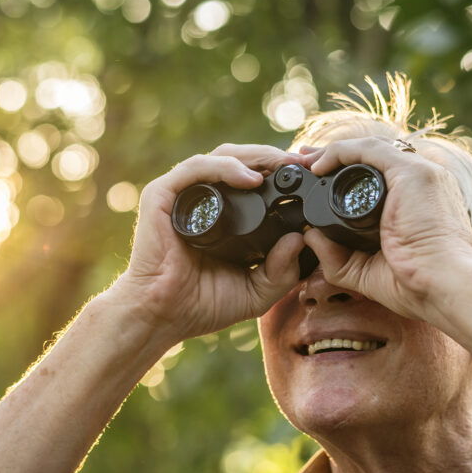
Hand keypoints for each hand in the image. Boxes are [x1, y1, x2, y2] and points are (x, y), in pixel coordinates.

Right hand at [114, 145, 306, 341]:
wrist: (161, 316)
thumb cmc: (201, 305)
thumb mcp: (256, 291)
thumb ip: (282, 272)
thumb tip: (301, 240)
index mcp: (226, 214)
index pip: (255, 178)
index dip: (282, 172)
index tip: (310, 175)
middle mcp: (205, 199)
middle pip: (242, 160)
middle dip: (274, 157)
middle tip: (303, 163)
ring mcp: (183, 195)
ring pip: (223, 156)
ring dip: (256, 156)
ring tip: (282, 164)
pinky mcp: (162, 195)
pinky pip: (196, 168)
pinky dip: (224, 167)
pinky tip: (250, 179)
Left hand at [297, 137, 471, 324]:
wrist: (448, 288)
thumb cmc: (419, 286)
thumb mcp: (367, 271)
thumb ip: (337, 256)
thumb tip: (309, 236)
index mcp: (418, 202)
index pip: (379, 176)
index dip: (346, 173)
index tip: (317, 179)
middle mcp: (423, 182)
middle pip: (372, 159)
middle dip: (336, 157)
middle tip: (305, 162)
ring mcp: (420, 174)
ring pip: (369, 150)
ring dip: (333, 152)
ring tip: (305, 160)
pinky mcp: (413, 173)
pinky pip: (369, 151)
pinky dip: (341, 152)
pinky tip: (319, 165)